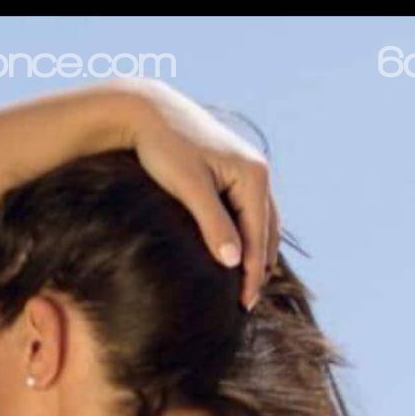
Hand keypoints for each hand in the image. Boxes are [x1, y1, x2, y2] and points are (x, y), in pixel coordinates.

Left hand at [126, 82, 279, 308]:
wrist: (148, 110)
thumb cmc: (164, 147)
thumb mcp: (189, 187)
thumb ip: (213, 224)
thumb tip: (235, 263)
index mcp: (253, 175)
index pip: (258, 236)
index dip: (252, 274)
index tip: (243, 305)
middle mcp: (258, 172)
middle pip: (266, 233)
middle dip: (259, 269)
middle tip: (245, 304)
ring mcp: (249, 171)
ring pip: (262, 224)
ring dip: (256, 255)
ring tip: (244, 286)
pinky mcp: (235, 172)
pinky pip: (249, 213)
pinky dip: (247, 237)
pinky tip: (235, 255)